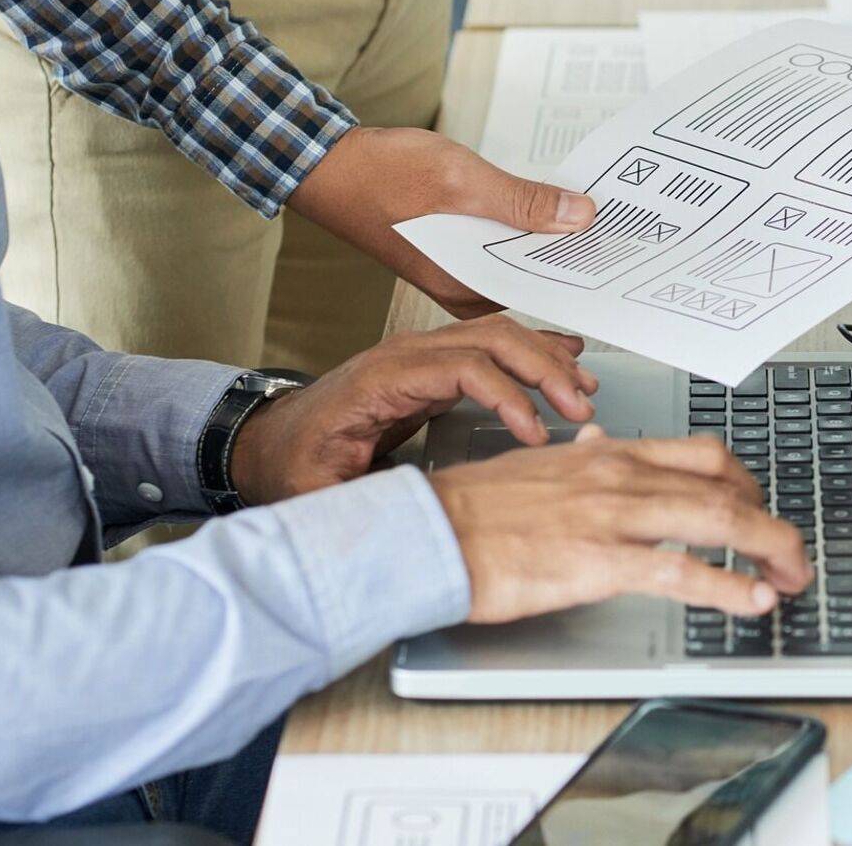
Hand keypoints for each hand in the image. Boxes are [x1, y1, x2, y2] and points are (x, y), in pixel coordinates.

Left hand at [229, 315, 599, 502]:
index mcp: (380, 381)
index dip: (509, 396)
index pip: (463, 368)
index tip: (537, 433)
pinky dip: (530, 347)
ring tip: (583, 386)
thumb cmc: (293, 463)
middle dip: (542, 369)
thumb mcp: (317, 491)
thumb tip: (411, 517)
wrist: (268, 442)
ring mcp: (419, 354)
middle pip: (489, 340)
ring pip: (495, 334)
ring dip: (544, 356)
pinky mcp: (431, 364)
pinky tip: (562, 353)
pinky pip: (489, 342)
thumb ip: (361, 500)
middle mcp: (403, 356)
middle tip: (580, 404)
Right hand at [286, 126, 598, 317]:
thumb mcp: (462, 181)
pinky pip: (502, 244)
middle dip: (574, 256)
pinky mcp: (453, 249)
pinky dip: (525, 226)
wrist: (325, 164)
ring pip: (521, 259)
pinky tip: (550, 210)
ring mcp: (458, 270)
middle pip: (536, 276)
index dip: (582, 273)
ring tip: (594, 219)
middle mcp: (465, 288)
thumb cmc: (381, 175)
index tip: (621, 258)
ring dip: (552, 238)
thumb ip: (522, 201)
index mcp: (468, 287)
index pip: (543, 289)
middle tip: (622, 236)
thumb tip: (578, 215)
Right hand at [433, 426, 812, 621]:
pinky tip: (752, 602)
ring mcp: (613, 517)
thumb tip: (601, 446)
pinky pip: (682, 571)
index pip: (703, 456)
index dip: (748, 484)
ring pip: (719, 521)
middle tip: (791, 556)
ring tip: (791, 579)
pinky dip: (728, 587)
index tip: (761, 510)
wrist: (428, 531)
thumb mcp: (537, 467)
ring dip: (769, 550)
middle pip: (727, 487)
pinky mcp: (599, 562)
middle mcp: (620, 476)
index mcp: (608, 455)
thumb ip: (580, 461)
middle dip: (772, 524)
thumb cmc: (473, 509)